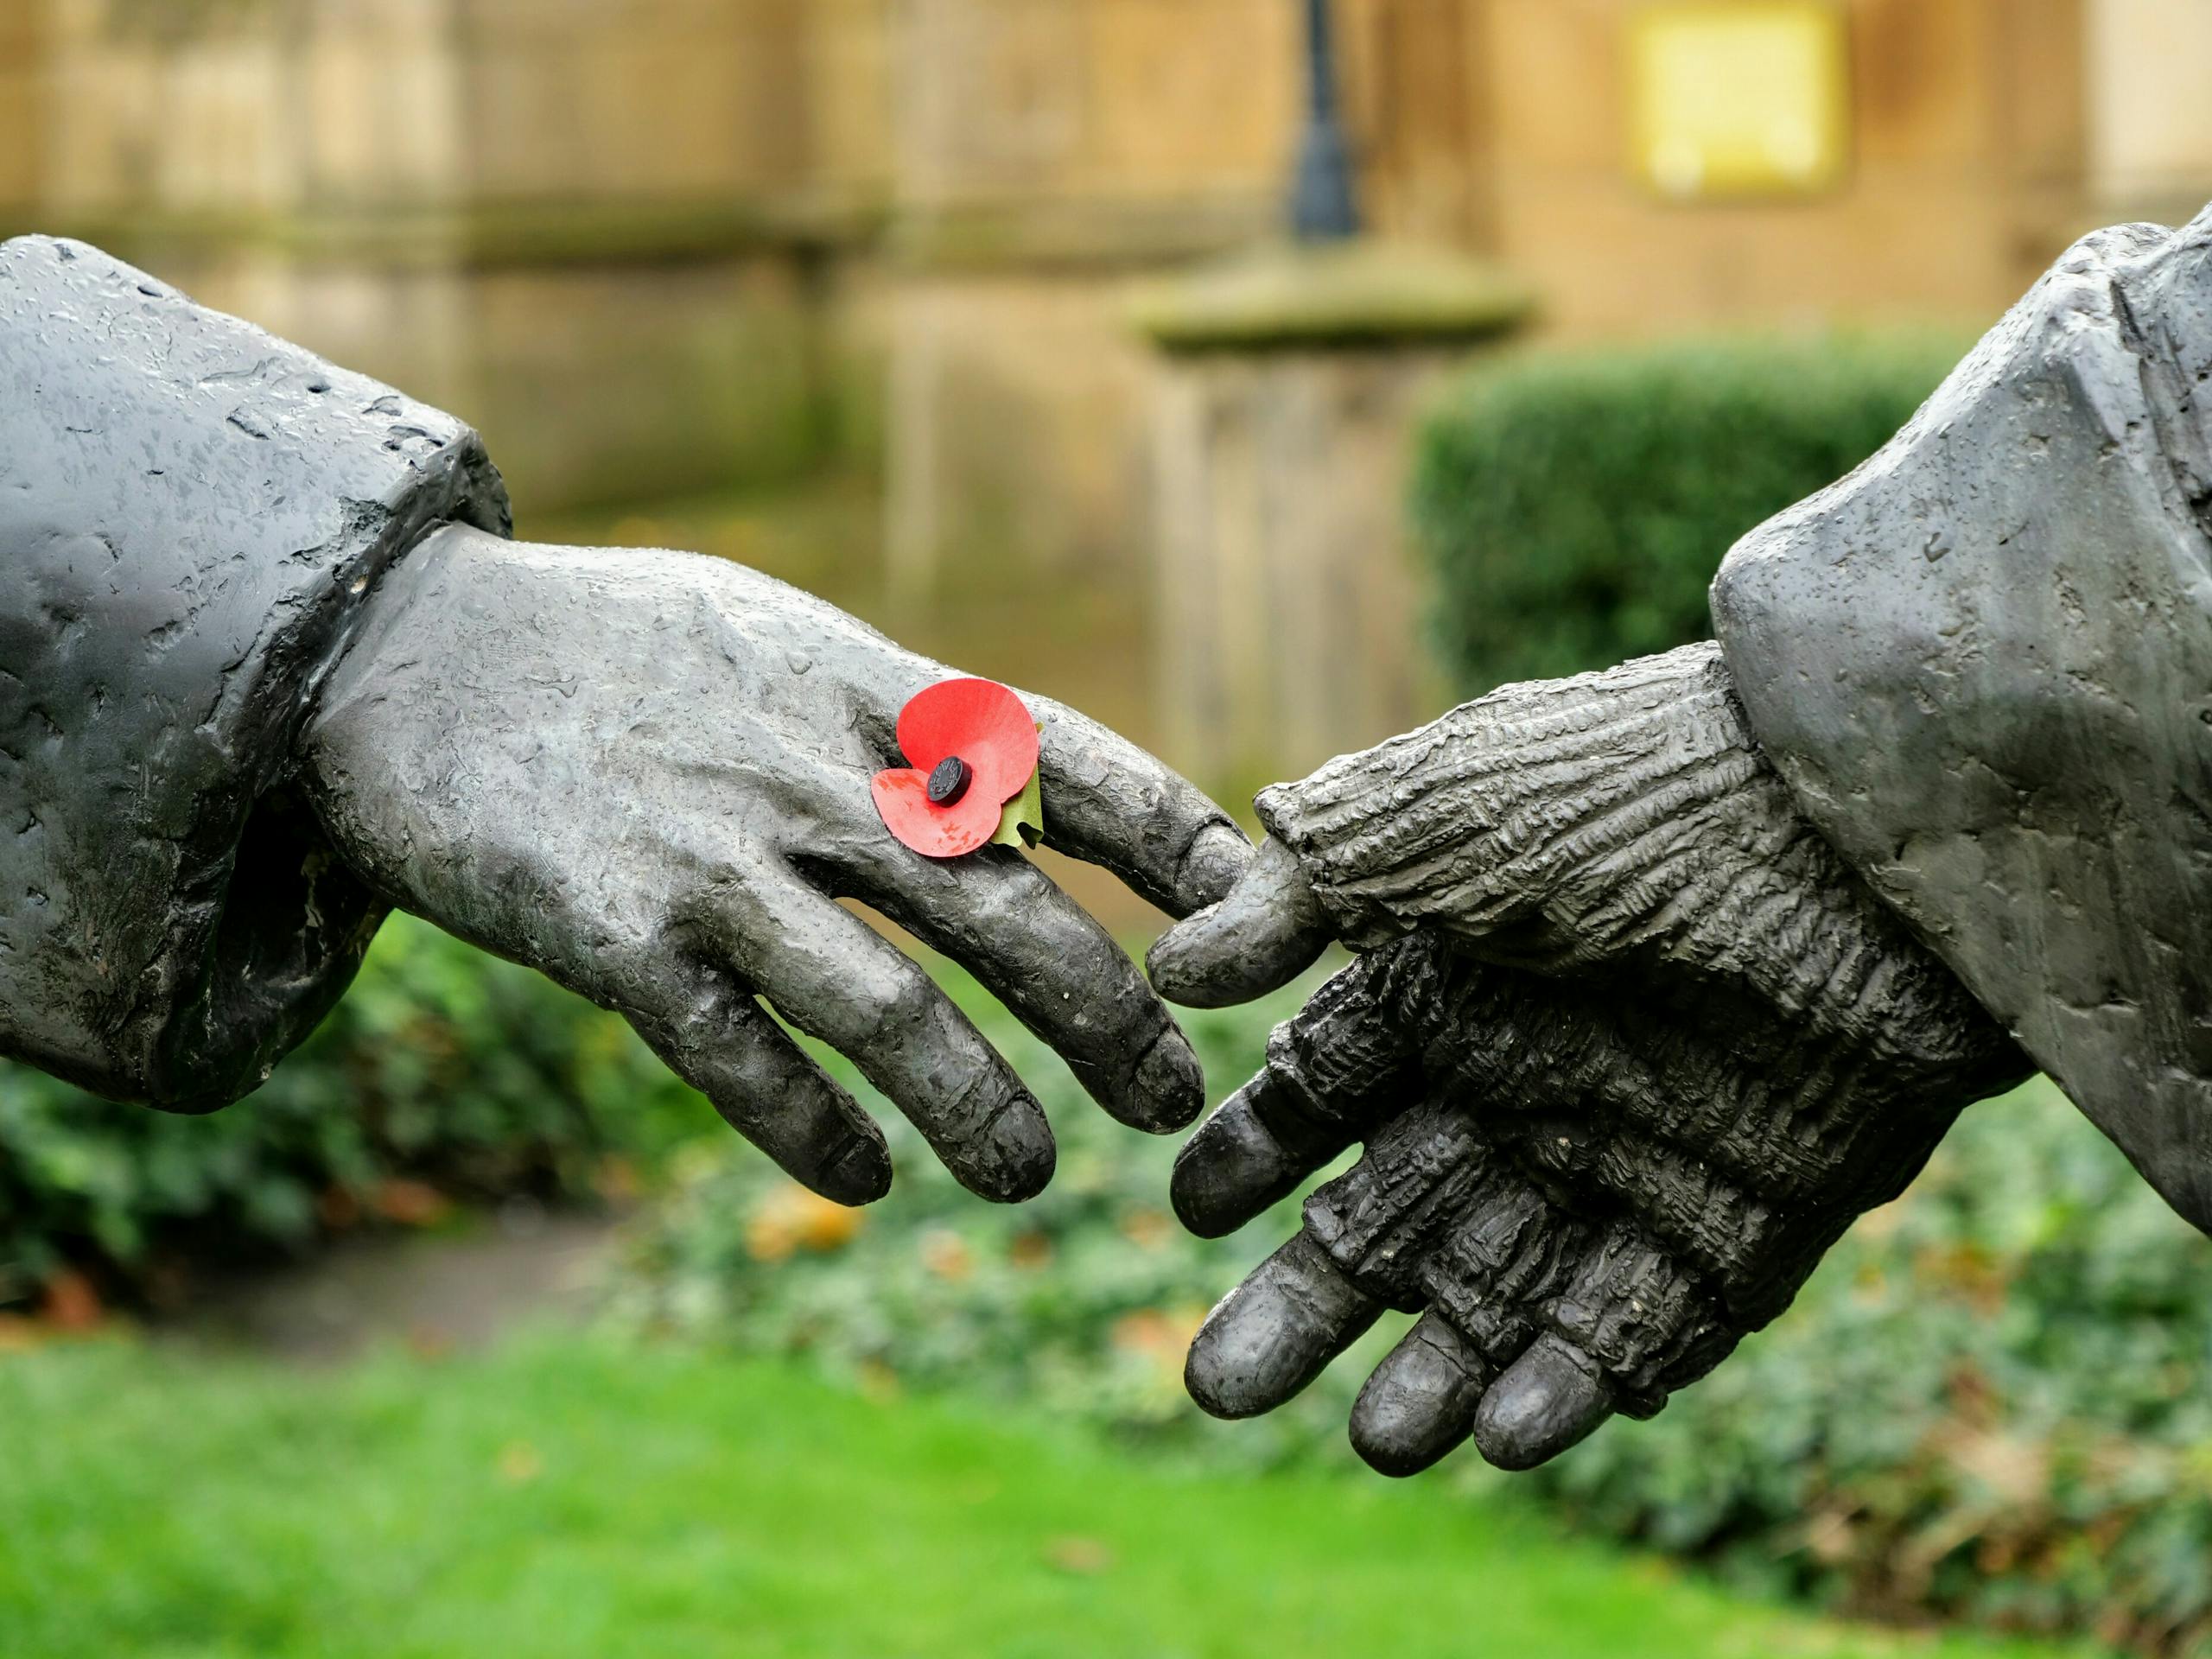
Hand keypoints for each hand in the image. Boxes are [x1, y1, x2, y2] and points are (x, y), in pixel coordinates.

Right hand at [303, 525, 1249, 1205]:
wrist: (404, 652)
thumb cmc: (623, 651)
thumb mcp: (785, 638)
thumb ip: (902, 718)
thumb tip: (1036, 797)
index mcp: (868, 686)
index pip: (1066, 761)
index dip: (1176, 845)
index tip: (1251, 923)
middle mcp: (808, 771)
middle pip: (1005, 909)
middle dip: (1107, 1017)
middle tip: (1174, 1102)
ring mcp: (710, 859)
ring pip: (887, 1007)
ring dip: (977, 1108)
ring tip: (1031, 1178)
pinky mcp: (612, 941)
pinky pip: (741, 1062)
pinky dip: (813, 1132)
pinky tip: (864, 1178)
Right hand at [1150, 644, 2028, 1470]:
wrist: (1857, 824)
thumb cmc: (1621, 796)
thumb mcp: (1423, 819)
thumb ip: (1296, 892)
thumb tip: (1181, 971)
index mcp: (1454, 978)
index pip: (1333, 1089)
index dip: (1259, 1155)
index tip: (1190, 1217)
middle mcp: (1532, 1072)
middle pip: (1399, 1215)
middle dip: (1313, 1303)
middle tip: (1223, 1389)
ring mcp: (1638, 1149)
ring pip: (1512, 1289)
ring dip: (1443, 1370)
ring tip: (1382, 1447)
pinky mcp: (1747, 1214)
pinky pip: (1649, 1322)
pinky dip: (1580, 1384)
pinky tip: (1507, 1440)